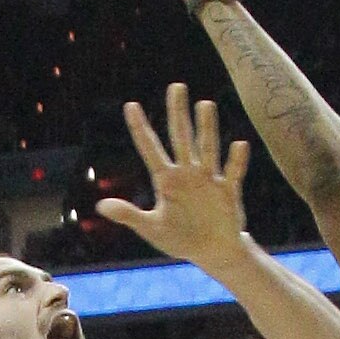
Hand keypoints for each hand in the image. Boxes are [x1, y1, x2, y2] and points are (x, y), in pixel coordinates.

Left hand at [96, 84, 250, 269]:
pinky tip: (238, 144)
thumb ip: (129, 215)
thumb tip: (101, 205)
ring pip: (206, 148)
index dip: (140, 128)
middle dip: (177, 113)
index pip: (150, 149)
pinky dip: (235, 160)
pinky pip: (232, 172)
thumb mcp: (152, 229)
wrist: (213, 252)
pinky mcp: (228, 192)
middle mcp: (188, 174)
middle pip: (181, 138)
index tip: (130, 105)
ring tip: (204, 104)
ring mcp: (209, 180)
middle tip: (176, 86)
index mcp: (167, 181)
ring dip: (206, 128)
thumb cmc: (181, 239)